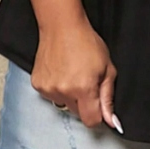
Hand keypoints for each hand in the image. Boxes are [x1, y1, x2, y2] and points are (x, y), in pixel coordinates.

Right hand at [30, 15, 122, 132]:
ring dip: (70, 95)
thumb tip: (111, 122)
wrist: (62, 26)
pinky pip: (52, 96)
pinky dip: (58, 89)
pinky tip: (61, 72)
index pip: (91, 121)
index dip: (99, 115)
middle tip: (87, 81)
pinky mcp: (38, 86)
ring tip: (73, 73)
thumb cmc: (86, 42)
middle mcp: (64, 91)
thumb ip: (108, 97)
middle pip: (78, 113)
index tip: (99, 105)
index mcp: (84, 88)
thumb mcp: (107, 67)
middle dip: (85, 102)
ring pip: (65, 104)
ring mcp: (48, 89)